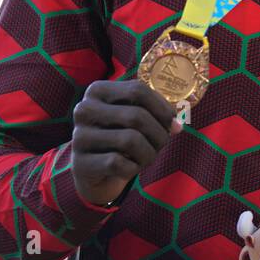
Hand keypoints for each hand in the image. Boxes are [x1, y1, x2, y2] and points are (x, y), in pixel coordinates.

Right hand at [71, 79, 181, 205]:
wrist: (94, 169)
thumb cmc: (121, 134)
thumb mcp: (136, 116)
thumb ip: (160, 112)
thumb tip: (179, 122)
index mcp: (97, 90)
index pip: (138, 90)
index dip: (162, 107)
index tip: (172, 122)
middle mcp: (84, 109)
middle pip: (137, 116)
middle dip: (159, 134)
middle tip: (162, 144)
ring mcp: (79, 137)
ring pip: (130, 140)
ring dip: (149, 153)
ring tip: (147, 157)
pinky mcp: (80, 163)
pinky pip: (118, 164)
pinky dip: (133, 169)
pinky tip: (130, 168)